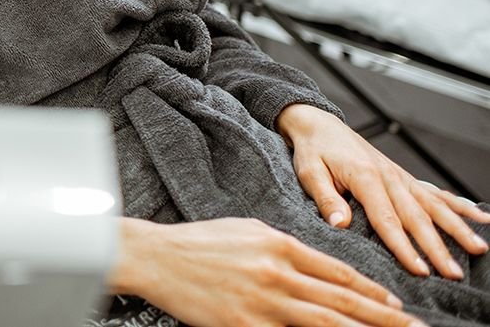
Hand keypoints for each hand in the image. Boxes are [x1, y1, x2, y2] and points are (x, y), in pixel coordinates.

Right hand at [112, 217, 424, 326]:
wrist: (154, 256)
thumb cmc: (197, 243)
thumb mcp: (247, 231)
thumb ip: (283, 247)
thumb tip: (315, 265)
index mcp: (279, 245)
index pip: (338, 273)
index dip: (371, 292)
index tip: (395, 304)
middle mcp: (277, 273)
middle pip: (342, 302)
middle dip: (384, 318)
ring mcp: (263, 302)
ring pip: (325, 323)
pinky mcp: (245, 325)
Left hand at [278, 103, 489, 278]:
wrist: (319, 123)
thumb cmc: (313, 150)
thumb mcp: (310, 172)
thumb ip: (326, 198)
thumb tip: (341, 225)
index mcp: (366, 177)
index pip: (387, 220)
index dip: (404, 247)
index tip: (420, 270)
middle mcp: (389, 177)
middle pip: (417, 218)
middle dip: (438, 247)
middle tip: (454, 273)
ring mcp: (400, 176)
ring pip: (434, 205)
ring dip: (458, 228)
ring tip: (480, 248)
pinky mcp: (403, 176)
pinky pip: (435, 192)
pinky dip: (458, 205)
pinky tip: (479, 216)